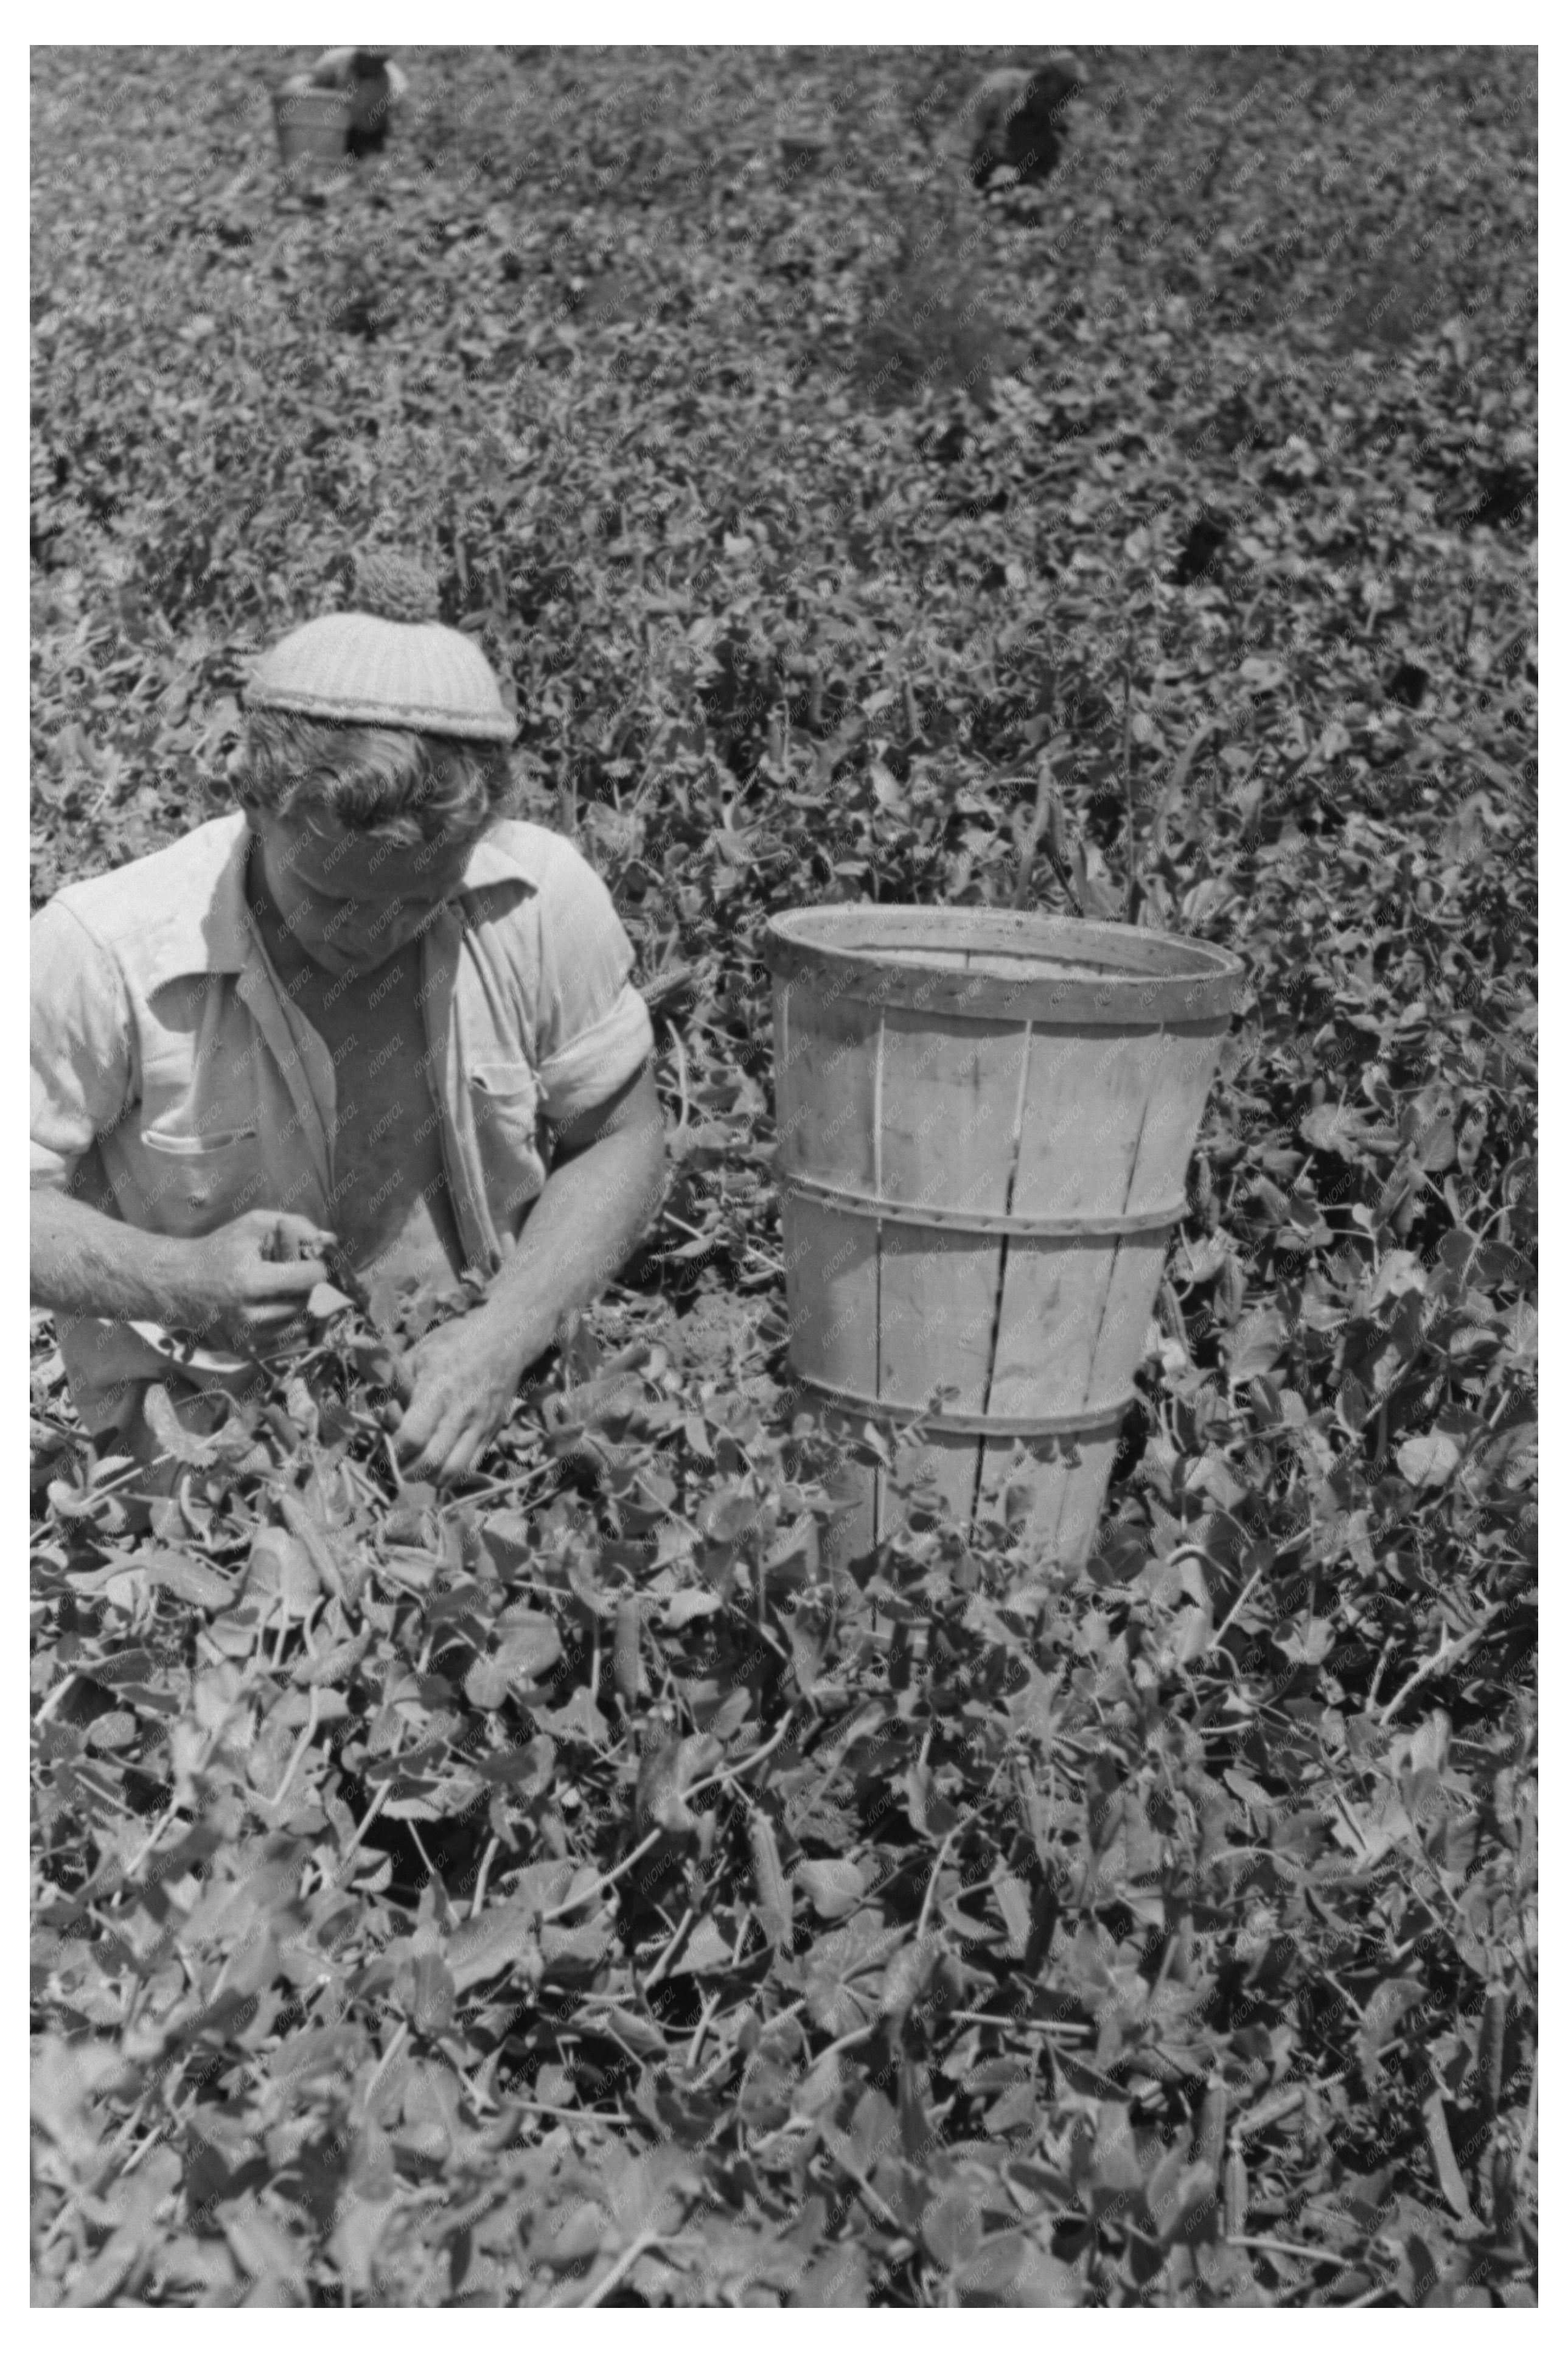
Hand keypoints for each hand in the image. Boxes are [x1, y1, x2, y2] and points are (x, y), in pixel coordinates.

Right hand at [170, 1211, 335, 1353]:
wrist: (178, 1285)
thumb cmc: (219, 1250)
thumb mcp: (253, 1225)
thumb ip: (295, 1225)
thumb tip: (331, 1240)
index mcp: (250, 1281)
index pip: (309, 1278)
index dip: (316, 1266)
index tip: (310, 1260)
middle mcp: (248, 1315)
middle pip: (306, 1302)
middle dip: (305, 1286)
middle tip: (293, 1274)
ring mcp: (245, 1338)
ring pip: (298, 1324)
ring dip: (298, 1305)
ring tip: (279, 1290)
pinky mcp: (243, 1352)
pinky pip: (285, 1341)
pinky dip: (287, 1324)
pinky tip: (274, 1307)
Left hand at [384, 1307, 528, 1483]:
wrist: (504, 1342)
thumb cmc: (453, 1344)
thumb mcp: (418, 1353)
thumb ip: (392, 1382)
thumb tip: (374, 1406)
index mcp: (437, 1390)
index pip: (412, 1437)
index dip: (396, 1449)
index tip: (391, 1442)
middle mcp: (460, 1412)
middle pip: (430, 1461)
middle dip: (408, 1470)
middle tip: (400, 1463)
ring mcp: (478, 1425)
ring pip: (453, 1472)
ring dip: (430, 1478)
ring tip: (420, 1468)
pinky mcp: (490, 1433)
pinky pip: (470, 1468)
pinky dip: (451, 1476)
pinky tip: (439, 1466)